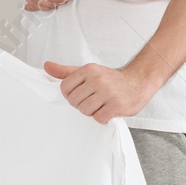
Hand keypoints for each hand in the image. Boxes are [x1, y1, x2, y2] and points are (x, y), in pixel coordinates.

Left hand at [43, 60, 158, 123]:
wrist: (138, 81)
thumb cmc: (111, 79)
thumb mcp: (88, 72)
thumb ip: (66, 72)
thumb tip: (46, 66)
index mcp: (88, 70)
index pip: (65, 89)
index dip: (71, 95)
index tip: (81, 94)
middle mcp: (98, 80)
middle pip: (74, 102)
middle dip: (81, 104)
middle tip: (93, 100)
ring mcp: (108, 93)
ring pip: (85, 111)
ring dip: (92, 111)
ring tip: (101, 104)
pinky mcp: (117, 106)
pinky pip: (99, 118)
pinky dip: (102, 117)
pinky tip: (109, 110)